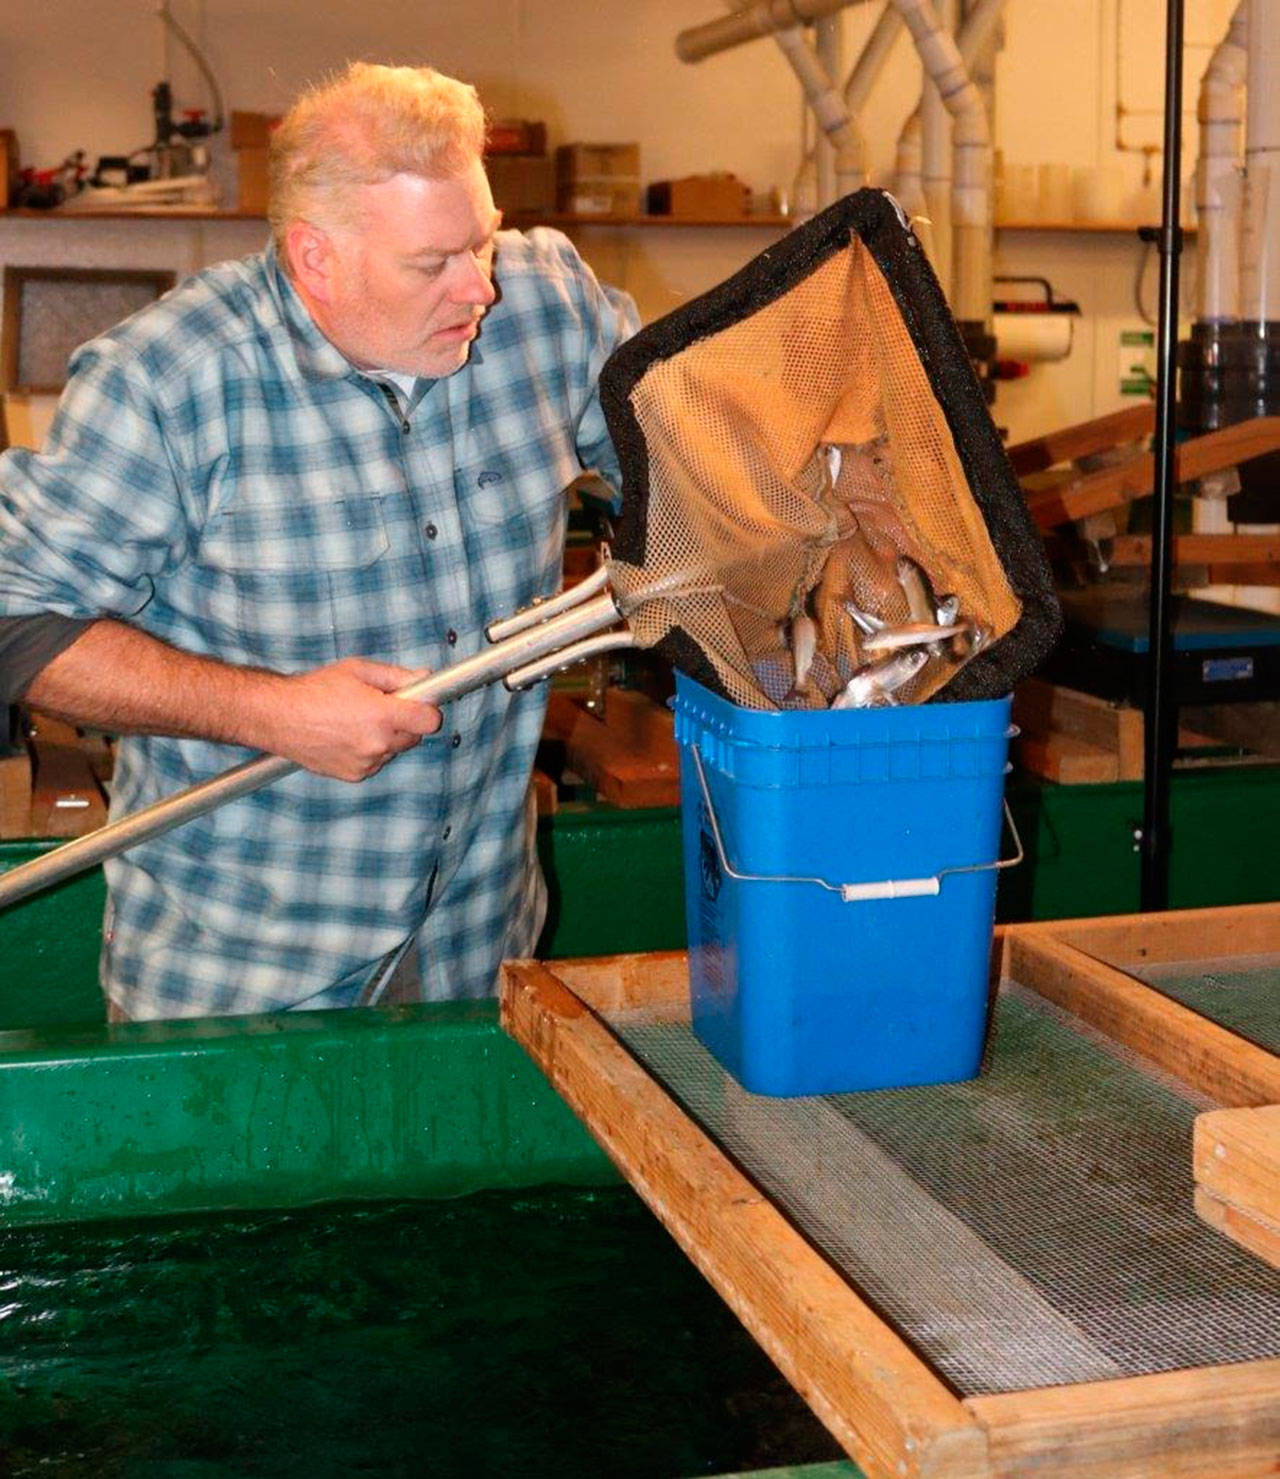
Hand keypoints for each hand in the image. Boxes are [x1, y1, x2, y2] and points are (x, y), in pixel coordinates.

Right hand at [267, 658, 442, 780]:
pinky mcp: (355, 775)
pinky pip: (376, 762)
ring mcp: (366, 762)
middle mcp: (377, 743)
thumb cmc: (314, 690)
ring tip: (356, 720)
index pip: (430, 721)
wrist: (278, 717)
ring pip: (394, 750)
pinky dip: (369, 751)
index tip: (420, 704)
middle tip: (381, 707)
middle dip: (405, 722)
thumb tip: (424, 678)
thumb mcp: (358, 671)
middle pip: (414, 737)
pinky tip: (347, 735)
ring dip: (386, 738)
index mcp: (382, 715)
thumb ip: (396, 676)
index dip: (427, 710)